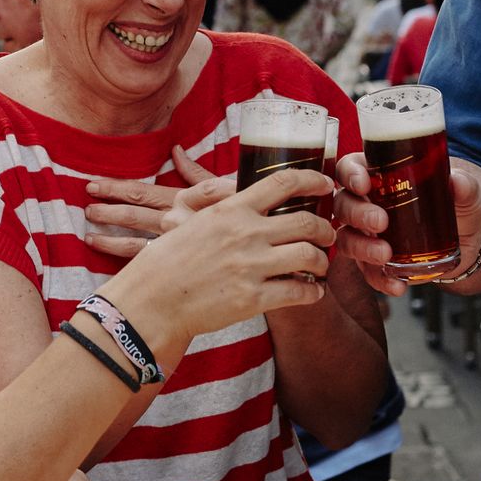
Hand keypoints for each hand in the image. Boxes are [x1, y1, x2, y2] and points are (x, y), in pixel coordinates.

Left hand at [84, 146, 233, 258]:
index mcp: (181, 200)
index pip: (140, 192)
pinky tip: (113, 265)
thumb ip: (196, 172)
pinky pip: (146, 264)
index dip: (115, 188)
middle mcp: (173, 222)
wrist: (267, 245)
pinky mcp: (179, 265)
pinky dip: (125, 260)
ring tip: (87, 237)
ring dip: (108, 238)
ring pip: (133, 242)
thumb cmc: (247, 213)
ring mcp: (173, 246)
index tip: (93, 184)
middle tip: (85, 207)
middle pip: (132, 215)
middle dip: (106, 210)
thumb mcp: (224, 186)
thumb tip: (176, 150)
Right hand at [103, 166, 333, 346]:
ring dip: (323, 261)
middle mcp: (246, 234)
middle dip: (325, 229)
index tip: (326, 185)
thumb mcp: (188, 217)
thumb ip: (217, 200)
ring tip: (320, 265)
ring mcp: (251, 267)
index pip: (283, 183)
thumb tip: (239, 185)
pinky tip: (313, 292)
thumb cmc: (168, 258)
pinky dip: (314, 292)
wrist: (153, 300)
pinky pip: (300, 292)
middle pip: (306, 221)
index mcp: (231, 210)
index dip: (313, 180)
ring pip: (310, 256)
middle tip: (327, 234)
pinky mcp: (253, 299)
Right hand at [333, 153, 480, 295]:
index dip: (350, 174)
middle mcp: (366, 203)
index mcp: (379, 176)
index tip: (363, 184)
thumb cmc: (457, 206)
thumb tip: (458, 182)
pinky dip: (379, 279)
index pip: (350, 167)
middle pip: (343, 204)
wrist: (468, 241)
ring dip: (361, 247)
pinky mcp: (374, 262)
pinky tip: (397, 284)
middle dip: (357, 213)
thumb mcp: (465, 192)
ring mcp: (366, 234)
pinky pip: (367, 272)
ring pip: (346, 238)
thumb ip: (464, 186)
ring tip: (385, 254)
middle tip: (380, 222)